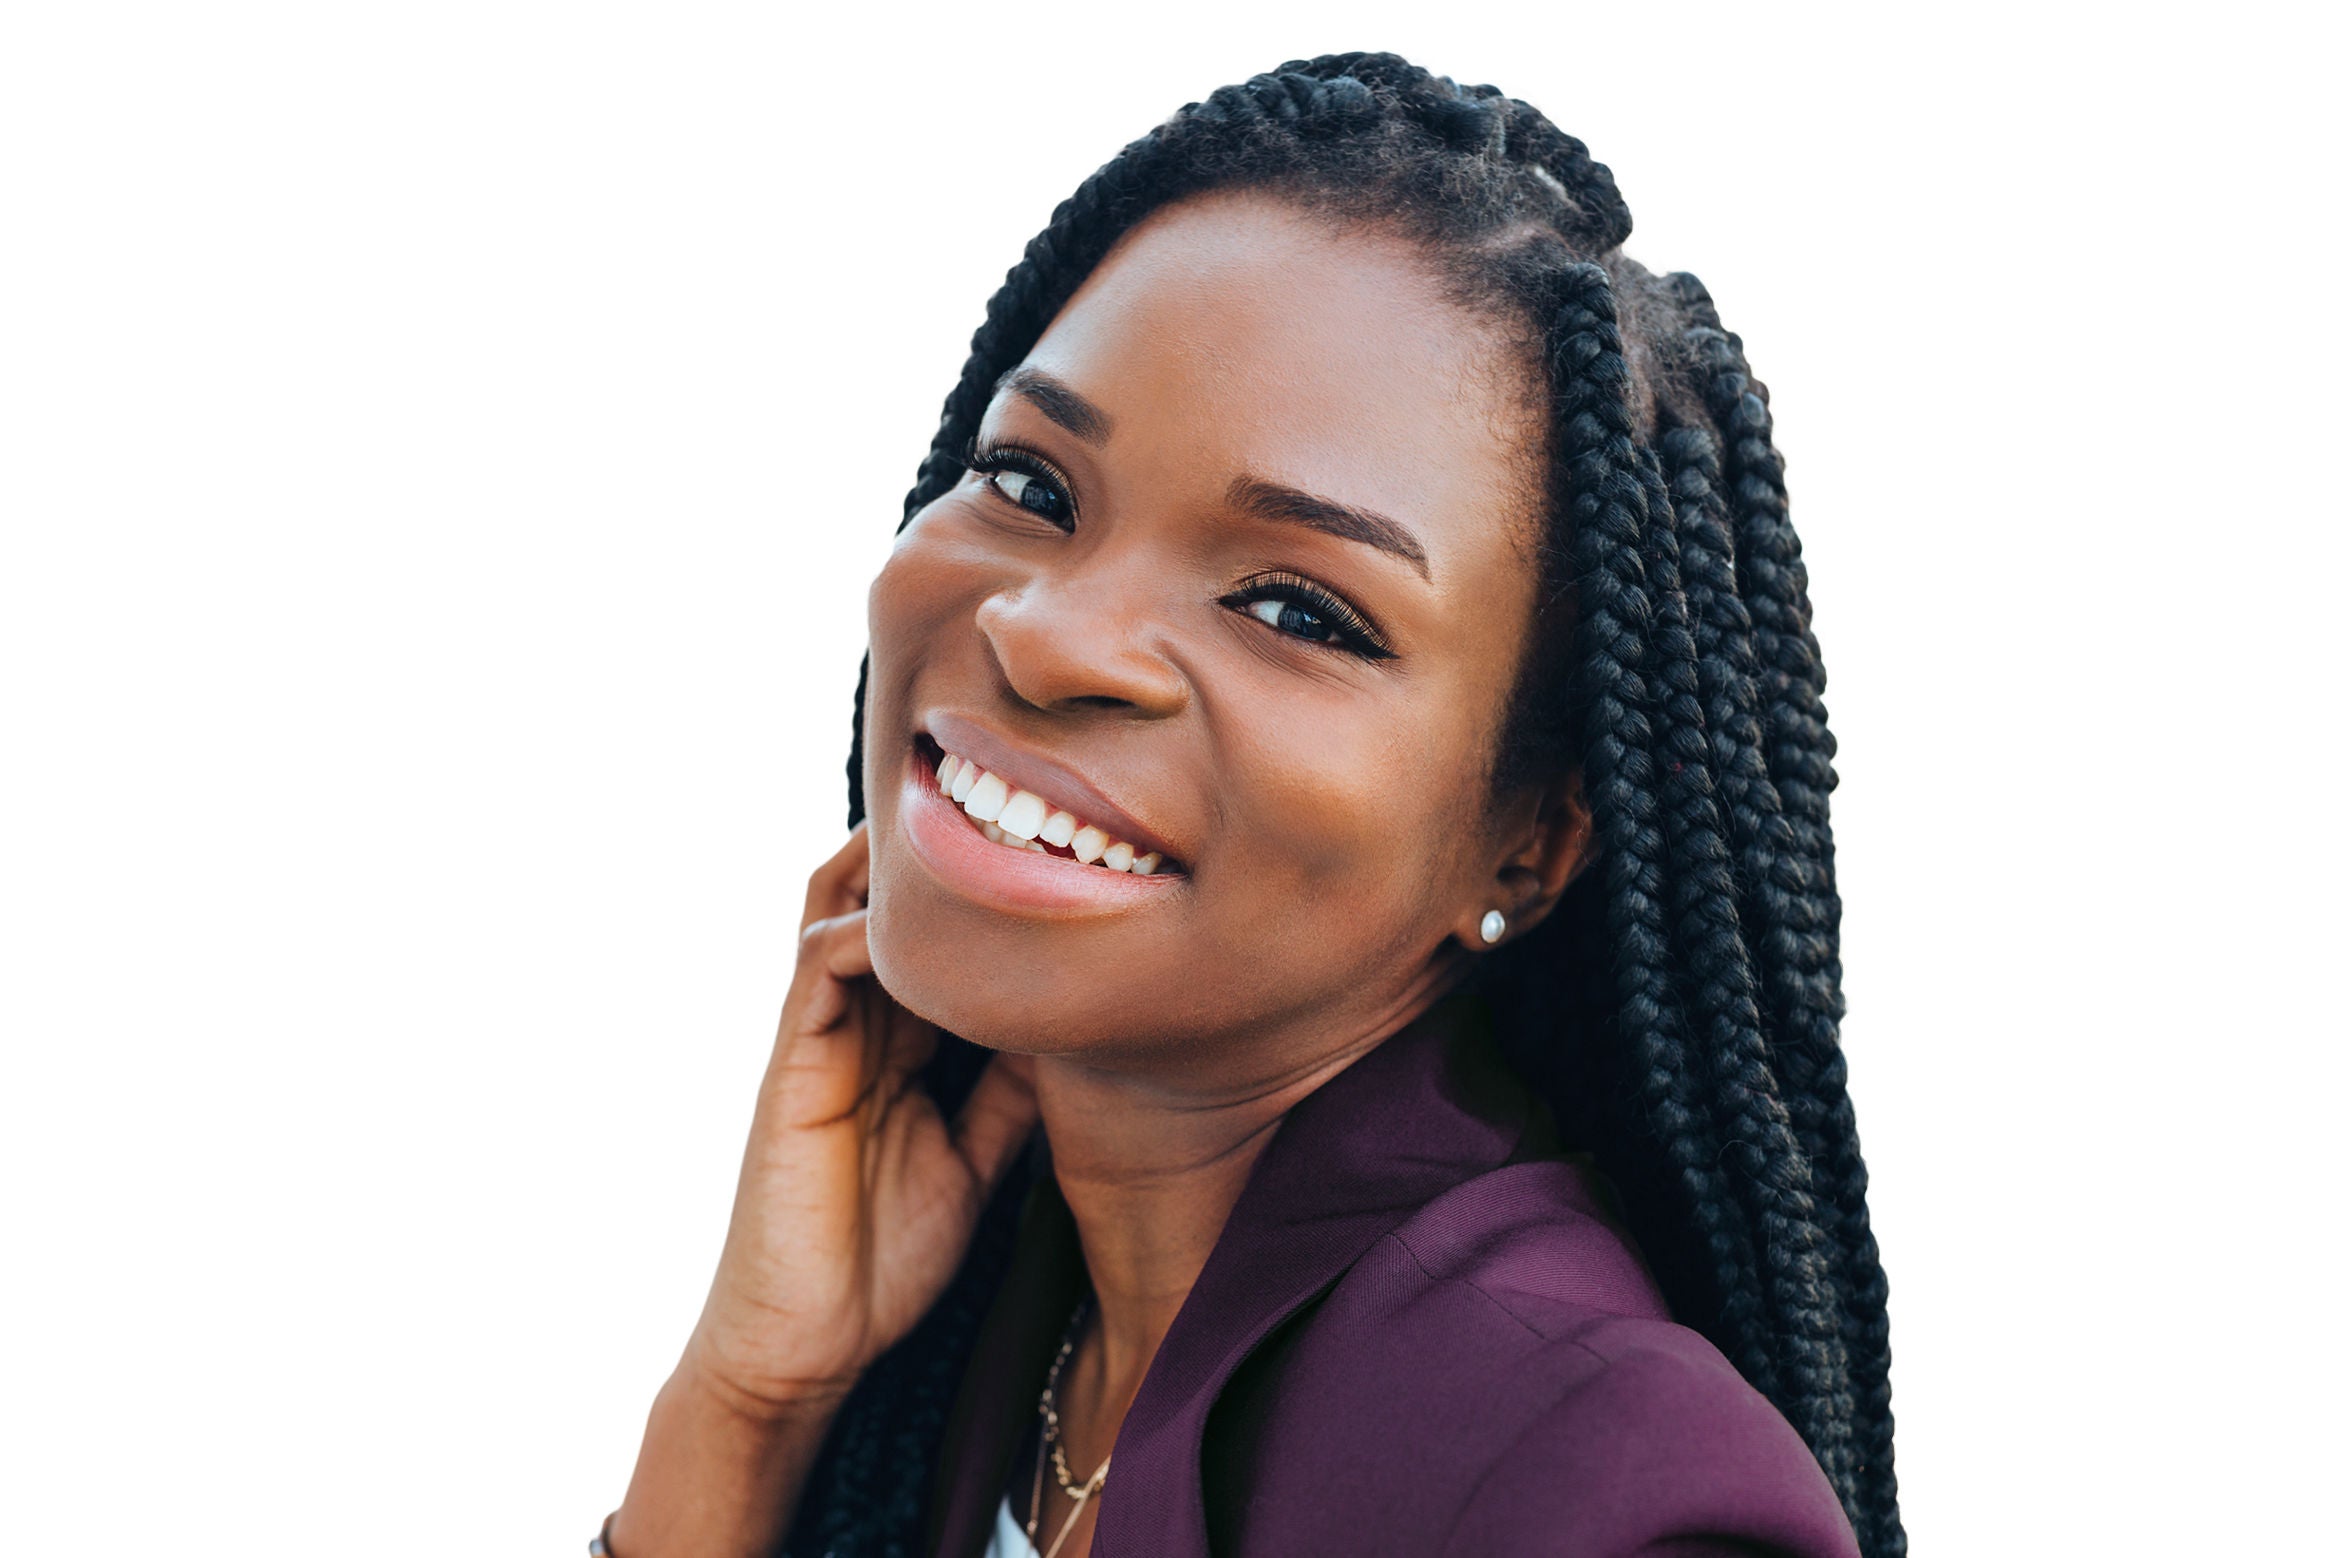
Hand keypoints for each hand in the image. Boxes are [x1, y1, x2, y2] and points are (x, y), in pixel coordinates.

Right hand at [681, 822, 1039, 1417]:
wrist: (804, 1345)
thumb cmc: (882, 1260)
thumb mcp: (972, 1162)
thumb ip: (1008, 1098)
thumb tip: (1075, 1035)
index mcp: (897, 1048)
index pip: (934, 945)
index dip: (981, 897)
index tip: (1050, 852)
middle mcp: (854, 1029)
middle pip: (880, 906)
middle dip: (932, 854)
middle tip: (1005, 799)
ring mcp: (816, 1041)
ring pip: (840, 913)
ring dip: (890, 869)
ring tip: (958, 820)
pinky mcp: (789, 1067)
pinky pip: (817, 970)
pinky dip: (864, 933)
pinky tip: (921, 924)